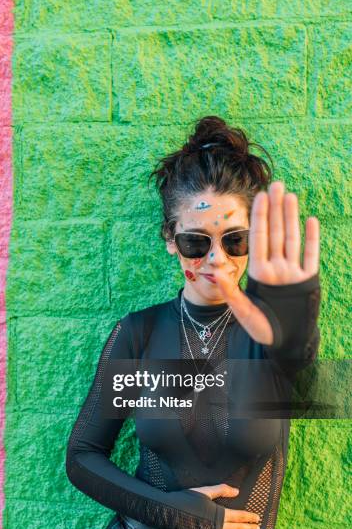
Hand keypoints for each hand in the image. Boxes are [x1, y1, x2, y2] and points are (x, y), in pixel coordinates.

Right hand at [188, 483, 259, 528]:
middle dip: (249, 528)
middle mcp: (219, 526)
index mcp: (220, 512)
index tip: (257, 518)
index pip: (239, 516)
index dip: (249, 517)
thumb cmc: (188, 500)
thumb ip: (221, 490)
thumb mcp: (205, 491)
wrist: (172, 513)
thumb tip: (236, 491)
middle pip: (238, 528)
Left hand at [211, 181, 319, 343]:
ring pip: (292, 238)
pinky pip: (311, 255)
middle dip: (275, 209)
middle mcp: (276, 269)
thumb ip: (231, 293)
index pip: (258, 238)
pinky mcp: (308, 280)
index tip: (259, 196)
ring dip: (292, 217)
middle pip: (275, 232)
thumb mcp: (243, 313)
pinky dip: (311, 239)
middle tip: (276, 184)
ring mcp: (292, 273)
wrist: (286, 344)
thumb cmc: (262, 331)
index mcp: (259, 273)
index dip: (260, 217)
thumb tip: (216, 274)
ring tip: (290, 195)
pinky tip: (310, 220)